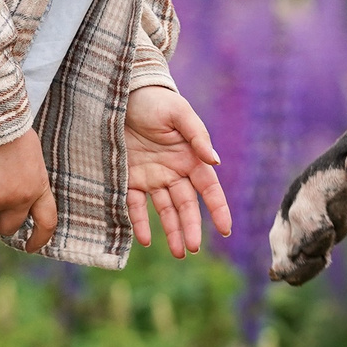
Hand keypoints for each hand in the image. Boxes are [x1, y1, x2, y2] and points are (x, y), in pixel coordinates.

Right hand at [0, 129, 57, 250]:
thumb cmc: (4, 127)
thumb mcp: (25, 156)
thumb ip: (22, 178)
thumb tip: (6, 199)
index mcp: (39, 185)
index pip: (47, 221)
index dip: (40, 238)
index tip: (31, 246)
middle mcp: (24, 198)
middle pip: (9, 226)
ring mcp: (1, 201)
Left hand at [125, 86, 232, 257]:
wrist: (122, 93)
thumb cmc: (155, 101)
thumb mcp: (179, 113)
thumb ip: (197, 136)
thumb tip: (215, 162)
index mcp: (190, 158)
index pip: (208, 188)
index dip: (217, 209)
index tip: (225, 229)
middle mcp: (174, 172)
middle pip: (186, 205)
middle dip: (191, 227)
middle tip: (194, 249)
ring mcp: (152, 177)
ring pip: (165, 210)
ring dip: (172, 232)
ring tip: (179, 253)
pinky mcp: (130, 178)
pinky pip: (136, 204)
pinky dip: (140, 222)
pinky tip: (145, 240)